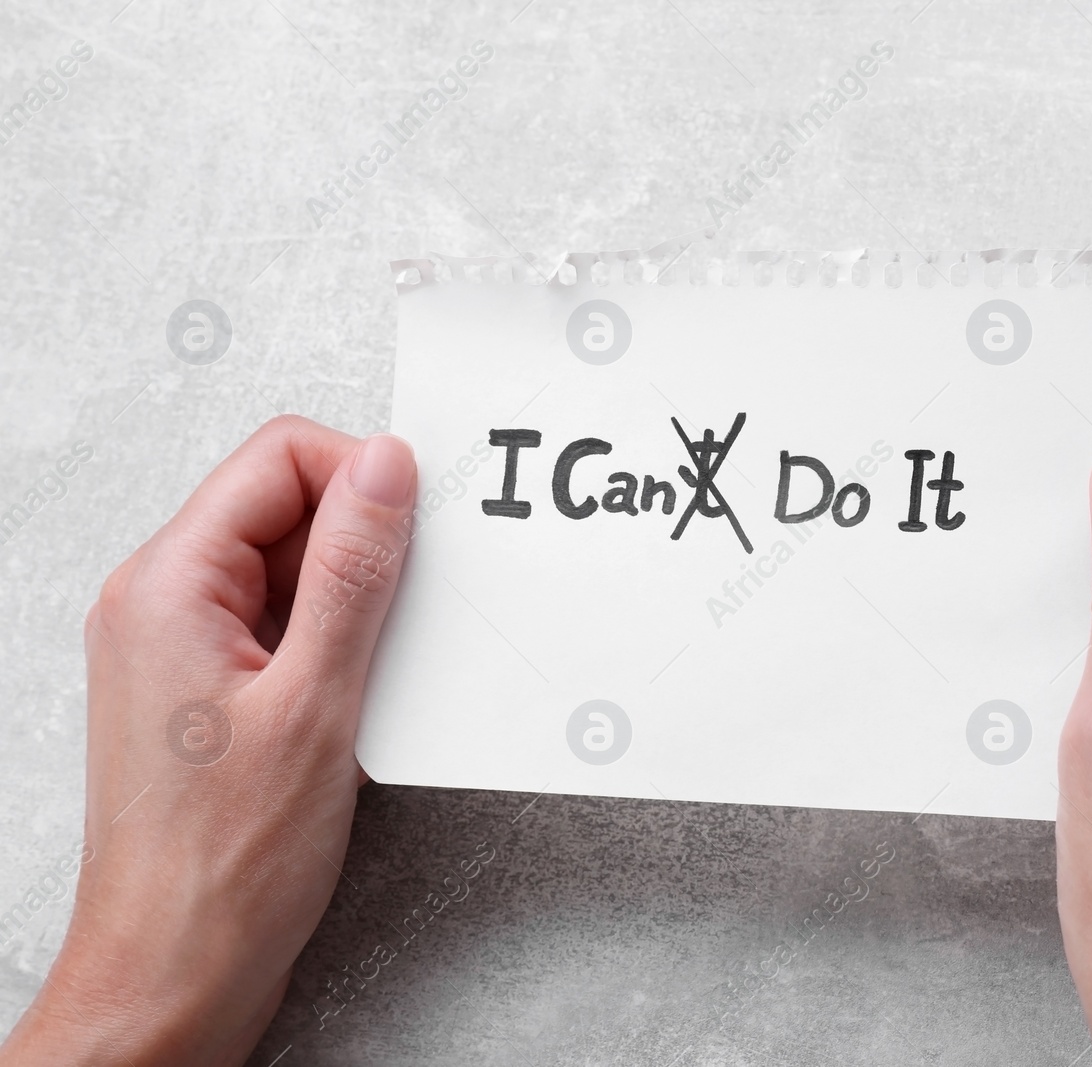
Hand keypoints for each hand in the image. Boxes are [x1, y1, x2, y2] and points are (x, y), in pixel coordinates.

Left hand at [0, 417, 416, 1065]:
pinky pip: (288, 625)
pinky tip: (367, 697)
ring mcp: (184, 646)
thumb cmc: (225, 864)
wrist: (175, 972)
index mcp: (169, 584)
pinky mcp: (211, 690)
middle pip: (286, 507)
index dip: (363, 475)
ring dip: (359, 601)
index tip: (425, 523)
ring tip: (385, 670)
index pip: (279, 458)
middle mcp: (163, 602)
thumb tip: (385, 467)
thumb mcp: (316, 700)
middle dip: (368, 543)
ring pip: (292, 568)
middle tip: (418, 604)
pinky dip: (341, 645)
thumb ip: (354, 571)